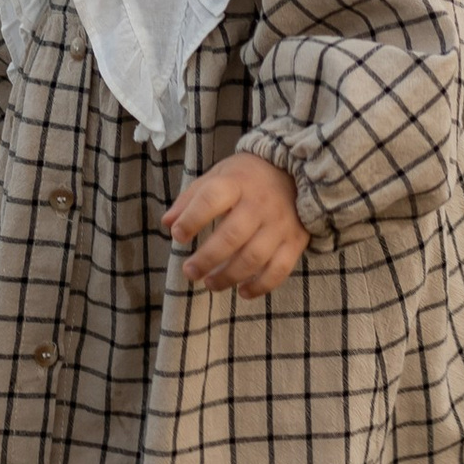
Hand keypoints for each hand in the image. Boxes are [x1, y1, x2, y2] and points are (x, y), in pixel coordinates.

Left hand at [164, 151, 308, 299]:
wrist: (296, 172)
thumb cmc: (248, 177)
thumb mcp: (218, 176)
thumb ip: (191, 199)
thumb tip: (167, 223)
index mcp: (237, 183)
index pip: (211, 199)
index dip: (191, 219)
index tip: (178, 235)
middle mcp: (260, 204)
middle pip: (231, 236)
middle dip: (206, 259)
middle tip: (189, 272)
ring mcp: (279, 225)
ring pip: (253, 258)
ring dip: (228, 276)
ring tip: (209, 283)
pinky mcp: (295, 242)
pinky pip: (279, 270)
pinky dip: (260, 286)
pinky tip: (243, 291)